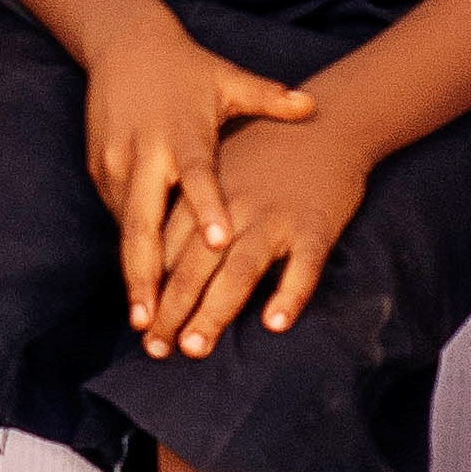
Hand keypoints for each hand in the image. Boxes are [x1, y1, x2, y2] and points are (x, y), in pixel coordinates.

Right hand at [80, 15, 316, 352]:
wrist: (124, 45)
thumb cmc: (187, 67)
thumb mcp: (228, 80)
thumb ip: (269, 99)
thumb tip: (313, 106)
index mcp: (183, 134)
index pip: (197, 176)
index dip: (207, 209)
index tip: (219, 243)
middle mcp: (145, 154)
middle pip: (143, 225)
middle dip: (145, 277)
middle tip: (153, 323)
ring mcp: (116, 165)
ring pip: (126, 231)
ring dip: (133, 278)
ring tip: (143, 323)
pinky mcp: (99, 171)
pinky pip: (118, 219)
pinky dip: (130, 254)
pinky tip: (138, 292)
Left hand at [149, 118, 374, 357]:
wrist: (330, 122)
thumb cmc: (266, 156)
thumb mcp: (219, 173)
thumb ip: (190, 213)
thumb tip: (155, 265)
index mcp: (206, 196)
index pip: (168, 248)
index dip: (151, 288)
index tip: (140, 325)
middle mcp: (235, 207)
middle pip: (195, 265)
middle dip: (172, 310)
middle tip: (156, 349)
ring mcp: (276, 217)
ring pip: (240, 269)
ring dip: (215, 311)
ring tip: (195, 347)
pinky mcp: (317, 225)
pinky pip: (304, 265)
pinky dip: (291, 293)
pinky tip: (275, 323)